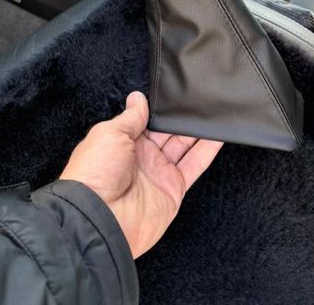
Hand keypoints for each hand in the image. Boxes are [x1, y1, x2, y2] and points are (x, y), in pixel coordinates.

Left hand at [60, 91, 222, 258]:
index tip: (175, 93)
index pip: (147, 121)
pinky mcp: (174, 189)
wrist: (100, 219)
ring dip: (198, 130)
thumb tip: (138, 98)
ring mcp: (159, 173)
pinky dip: (208, 150)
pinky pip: (194, 166)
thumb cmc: (95, 174)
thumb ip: (130, 117)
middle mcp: (142, 158)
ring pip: (185, 146)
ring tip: (213, 111)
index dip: (161, 109)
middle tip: (199, 99)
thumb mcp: (109, 133)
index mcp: (123, 142)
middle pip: (169, 132)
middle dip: (181, 118)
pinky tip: (218, 134)